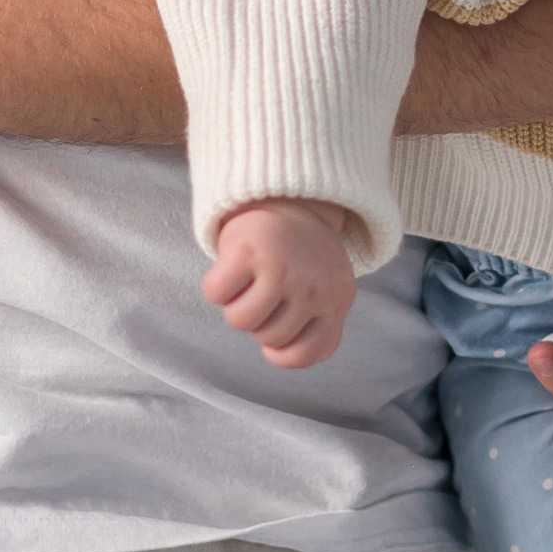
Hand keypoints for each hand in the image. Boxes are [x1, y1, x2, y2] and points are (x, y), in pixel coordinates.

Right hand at [204, 199, 359, 366]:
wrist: (291, 197)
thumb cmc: (300, 255)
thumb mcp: (325, 289)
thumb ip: (314, 325)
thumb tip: (276, 352)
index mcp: (336, 301)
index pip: (308, 354)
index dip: (283, 348)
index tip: (279, 321)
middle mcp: (313, 288)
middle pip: (267, 337)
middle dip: (260, 318)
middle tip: (266, 285)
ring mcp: (283, 270)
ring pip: (240, 320)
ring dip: (236, 303)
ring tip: (251, 277)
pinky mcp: (251, 251)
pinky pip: (216, 293)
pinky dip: (217, 284)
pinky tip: (234, 266)